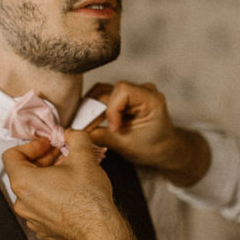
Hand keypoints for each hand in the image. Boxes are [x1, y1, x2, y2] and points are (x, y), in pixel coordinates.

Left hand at [3, 131, 120, 239]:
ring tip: (69, 173)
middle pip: (23, 173)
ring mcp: (32, 219)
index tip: (47, 145)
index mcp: (24, 182)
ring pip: (33, 191)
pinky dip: (52, 196)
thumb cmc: (89, 200)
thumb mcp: (83, 155)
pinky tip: (70, 193)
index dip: (31, 145)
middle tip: (62, 155)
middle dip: (43, 160)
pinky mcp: (43, 230)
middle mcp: (23, 203)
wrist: (100, 231)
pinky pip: (41, 207)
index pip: (12, 155)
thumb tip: (72, 135)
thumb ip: (75, 137)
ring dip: (48, 178)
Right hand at [85, 81, 210, 185]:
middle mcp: (144, 90)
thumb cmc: (150, 148)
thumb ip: (102, 136)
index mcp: (151, 99)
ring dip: (92, 107)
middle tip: (85, 129)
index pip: (123, 91)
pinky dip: (96, 107)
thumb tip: (77, 132)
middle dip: (96, 110)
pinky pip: (106, 96)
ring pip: (104, 91)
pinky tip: (90, 120)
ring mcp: (134, 91)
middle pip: (110, 91)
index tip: (113, 128)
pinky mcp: (126, 96)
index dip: (112, 108)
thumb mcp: (126, 145)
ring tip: (85, 124)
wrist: (162, 149)